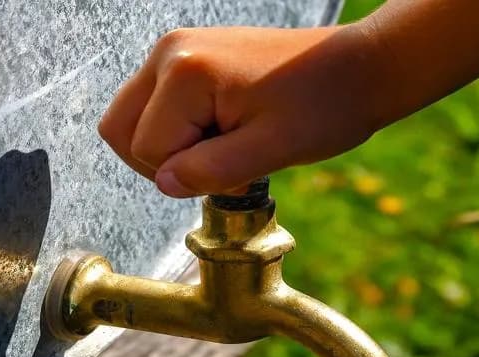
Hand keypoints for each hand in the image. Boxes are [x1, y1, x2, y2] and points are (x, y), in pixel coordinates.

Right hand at [98, 24, 387, 197]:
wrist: (359, 68)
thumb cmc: (324, 106)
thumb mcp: (270, 150)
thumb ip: (210, 170)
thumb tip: (164, 184)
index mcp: (185, 72)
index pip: (147, 149)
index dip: (188, 174)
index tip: (239, 163)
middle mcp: (169, 52)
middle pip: (120, 130)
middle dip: (164, 161)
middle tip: (221, 160)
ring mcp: (175, 51)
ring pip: (132, 120)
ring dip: (171, 147)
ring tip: (225, 143)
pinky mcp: (187, 57)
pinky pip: (156, 107)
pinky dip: (180, 130)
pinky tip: (224, 128)